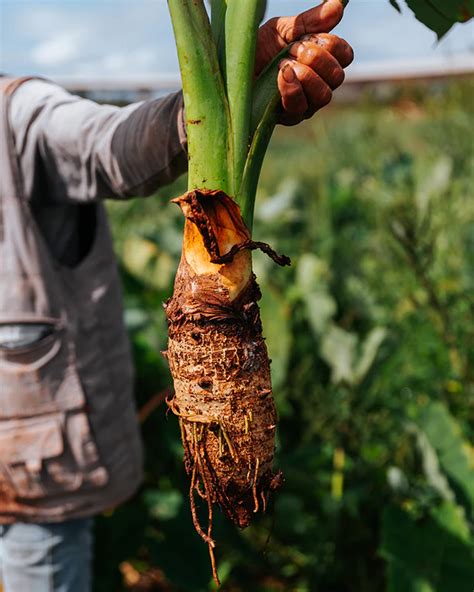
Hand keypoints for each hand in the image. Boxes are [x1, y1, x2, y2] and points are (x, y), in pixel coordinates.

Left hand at [256, 0, 353, 124]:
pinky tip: (280, 74)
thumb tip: (339, 5)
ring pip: (324, 94)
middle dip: (317, 58)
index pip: (345, 56)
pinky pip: (301, 106)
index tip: (308, 37)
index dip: (332, 44)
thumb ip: (310, 21)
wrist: (231, 70)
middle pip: (337, 76)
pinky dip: (292, 87)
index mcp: (321, 63)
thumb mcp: (282, 30)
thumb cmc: (256, 50)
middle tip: (294, 50)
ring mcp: (305, 105)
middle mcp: (318, 86)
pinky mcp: (289, 118)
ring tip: (283, 64)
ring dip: (306, 74)